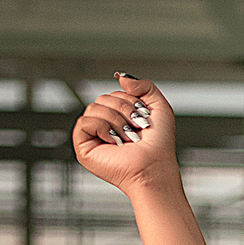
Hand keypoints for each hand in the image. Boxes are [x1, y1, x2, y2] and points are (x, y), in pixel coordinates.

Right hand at [72, 74, 177, 193]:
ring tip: (127, 139)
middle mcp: (105, 127)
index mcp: (119, 119)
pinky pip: (84, 122)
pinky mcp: (84, 148)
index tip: (144, 120)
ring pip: (93, 107)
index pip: (114, 94)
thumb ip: (144, 85)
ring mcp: (93, 137)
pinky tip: (114, 142)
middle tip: (136, 130)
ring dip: (116, 121)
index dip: (130, 102)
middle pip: (102, 98)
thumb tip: (119, 77)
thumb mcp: (159, 107)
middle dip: (123, 110)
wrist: (155, 168)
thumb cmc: (159, 146)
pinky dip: (102, 128)